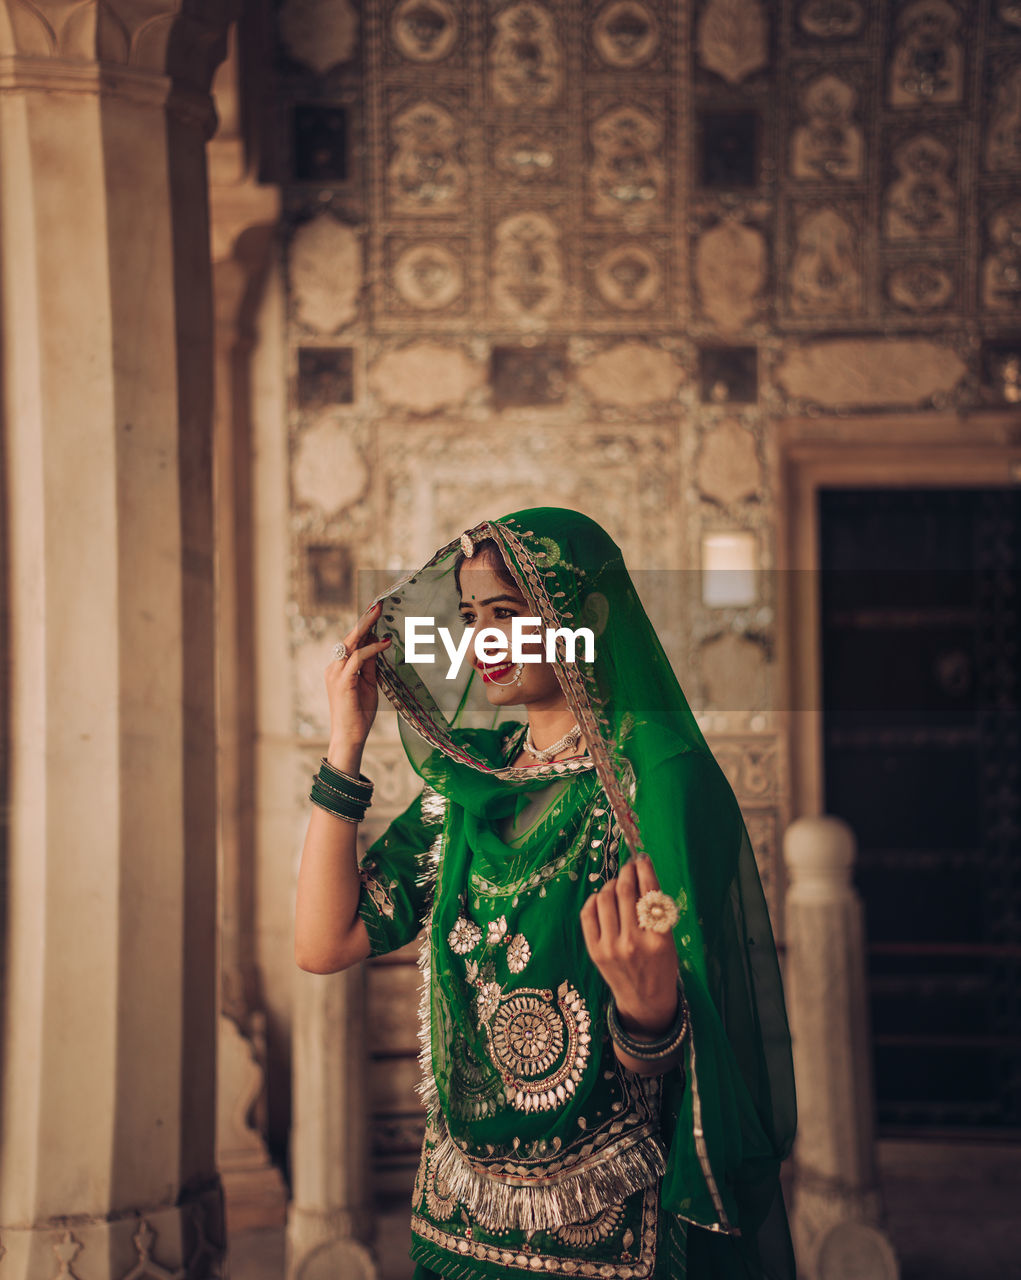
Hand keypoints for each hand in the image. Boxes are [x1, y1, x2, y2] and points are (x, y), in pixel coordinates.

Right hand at [324, 602, 391, 756]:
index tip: (375, 611)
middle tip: (377, 604)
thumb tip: (379, 643)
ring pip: (351, 643)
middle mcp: (334, 667)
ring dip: (366, 627)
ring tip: (379, 613)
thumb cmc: (359, 713)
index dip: (364, 626)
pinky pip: (357, 658)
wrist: (350, 736)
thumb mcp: (369, 684)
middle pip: (350, 638)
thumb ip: (371, 664)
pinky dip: (371, 649)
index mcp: (339, 667)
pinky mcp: (341, 681)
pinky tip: (384, 643)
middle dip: (364, 620)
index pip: (352, 642)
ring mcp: (336, 673)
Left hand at [580, 855, 678, 1036]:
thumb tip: (640, 873)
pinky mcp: (595, 951)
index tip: (641, 858)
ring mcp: (611, 947)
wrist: (645, 1001)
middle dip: (626, 871)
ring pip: (605, 898)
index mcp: (658, 939)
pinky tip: (601, 899)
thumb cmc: (661, 966)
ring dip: (611, 884)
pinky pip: (588, 914)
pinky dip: (594, 900)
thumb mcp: (668, 940)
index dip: (644, 869)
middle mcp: (634, 942)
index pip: (649, 892)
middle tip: (629, 866)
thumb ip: (655, 910)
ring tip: (617, 884)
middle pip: (624, 891)